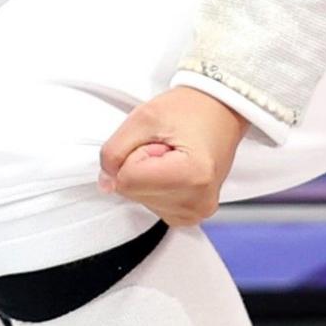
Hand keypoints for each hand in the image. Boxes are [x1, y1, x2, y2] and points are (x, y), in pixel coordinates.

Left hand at [98, 85, 247, 226]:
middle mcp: (198, 201)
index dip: (134, 154)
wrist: (219, 111)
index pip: (128, 180)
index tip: (158, 142)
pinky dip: (156, 186)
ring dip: (148, 176)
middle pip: (133, 193)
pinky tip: (175, 170)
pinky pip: (153, 205)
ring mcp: (197, 211)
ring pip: (140, 199)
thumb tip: (105, 181)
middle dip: (140, 166)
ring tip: (174, 156)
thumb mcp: (143, 117)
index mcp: (193, 175)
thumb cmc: (191, 110)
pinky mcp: (192, 215)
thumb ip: (114, 150)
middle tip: (166, 147)